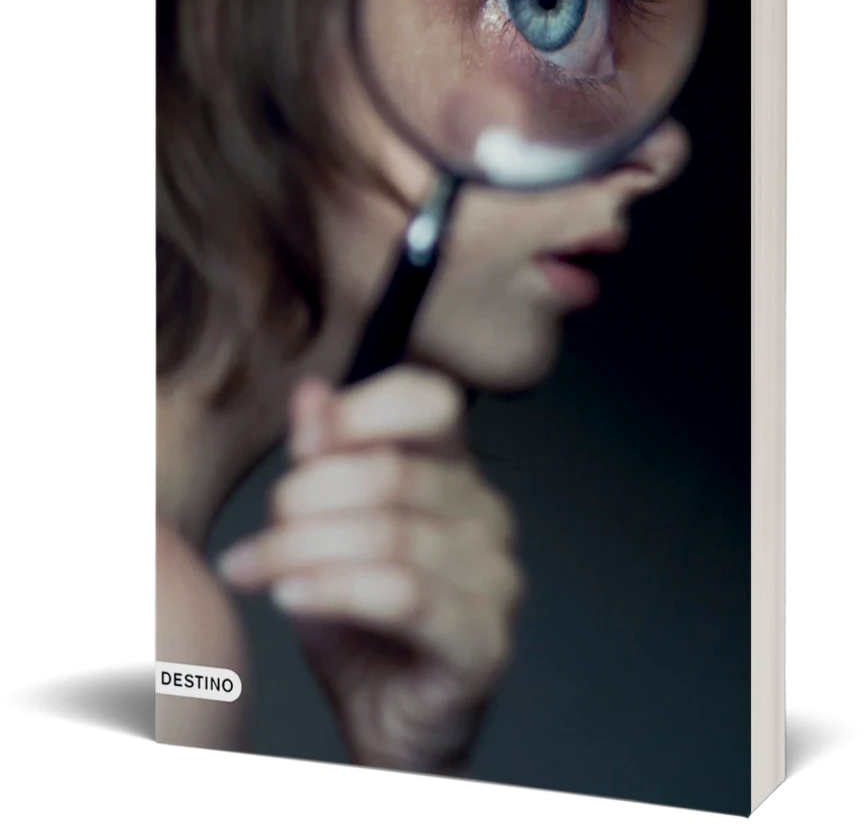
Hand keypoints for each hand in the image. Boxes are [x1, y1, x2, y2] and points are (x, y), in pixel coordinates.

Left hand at [217, 367, 523, 773]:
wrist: (388, 718)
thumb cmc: (362, 619)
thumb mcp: (327, 528)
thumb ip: (323, 461)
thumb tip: (311, 394)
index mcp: (455, 472)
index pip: (427, 401)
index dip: (359, 411)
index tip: (299, 446)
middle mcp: (486, 515)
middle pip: (390, 472)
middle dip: (305, 499)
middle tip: (257, 535)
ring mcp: (495, 578)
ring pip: (389, 535)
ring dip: (301, 551)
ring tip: (254, 569)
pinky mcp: (485, 640)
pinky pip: (404, 596)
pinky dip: (336, 590)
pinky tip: (292, 597)